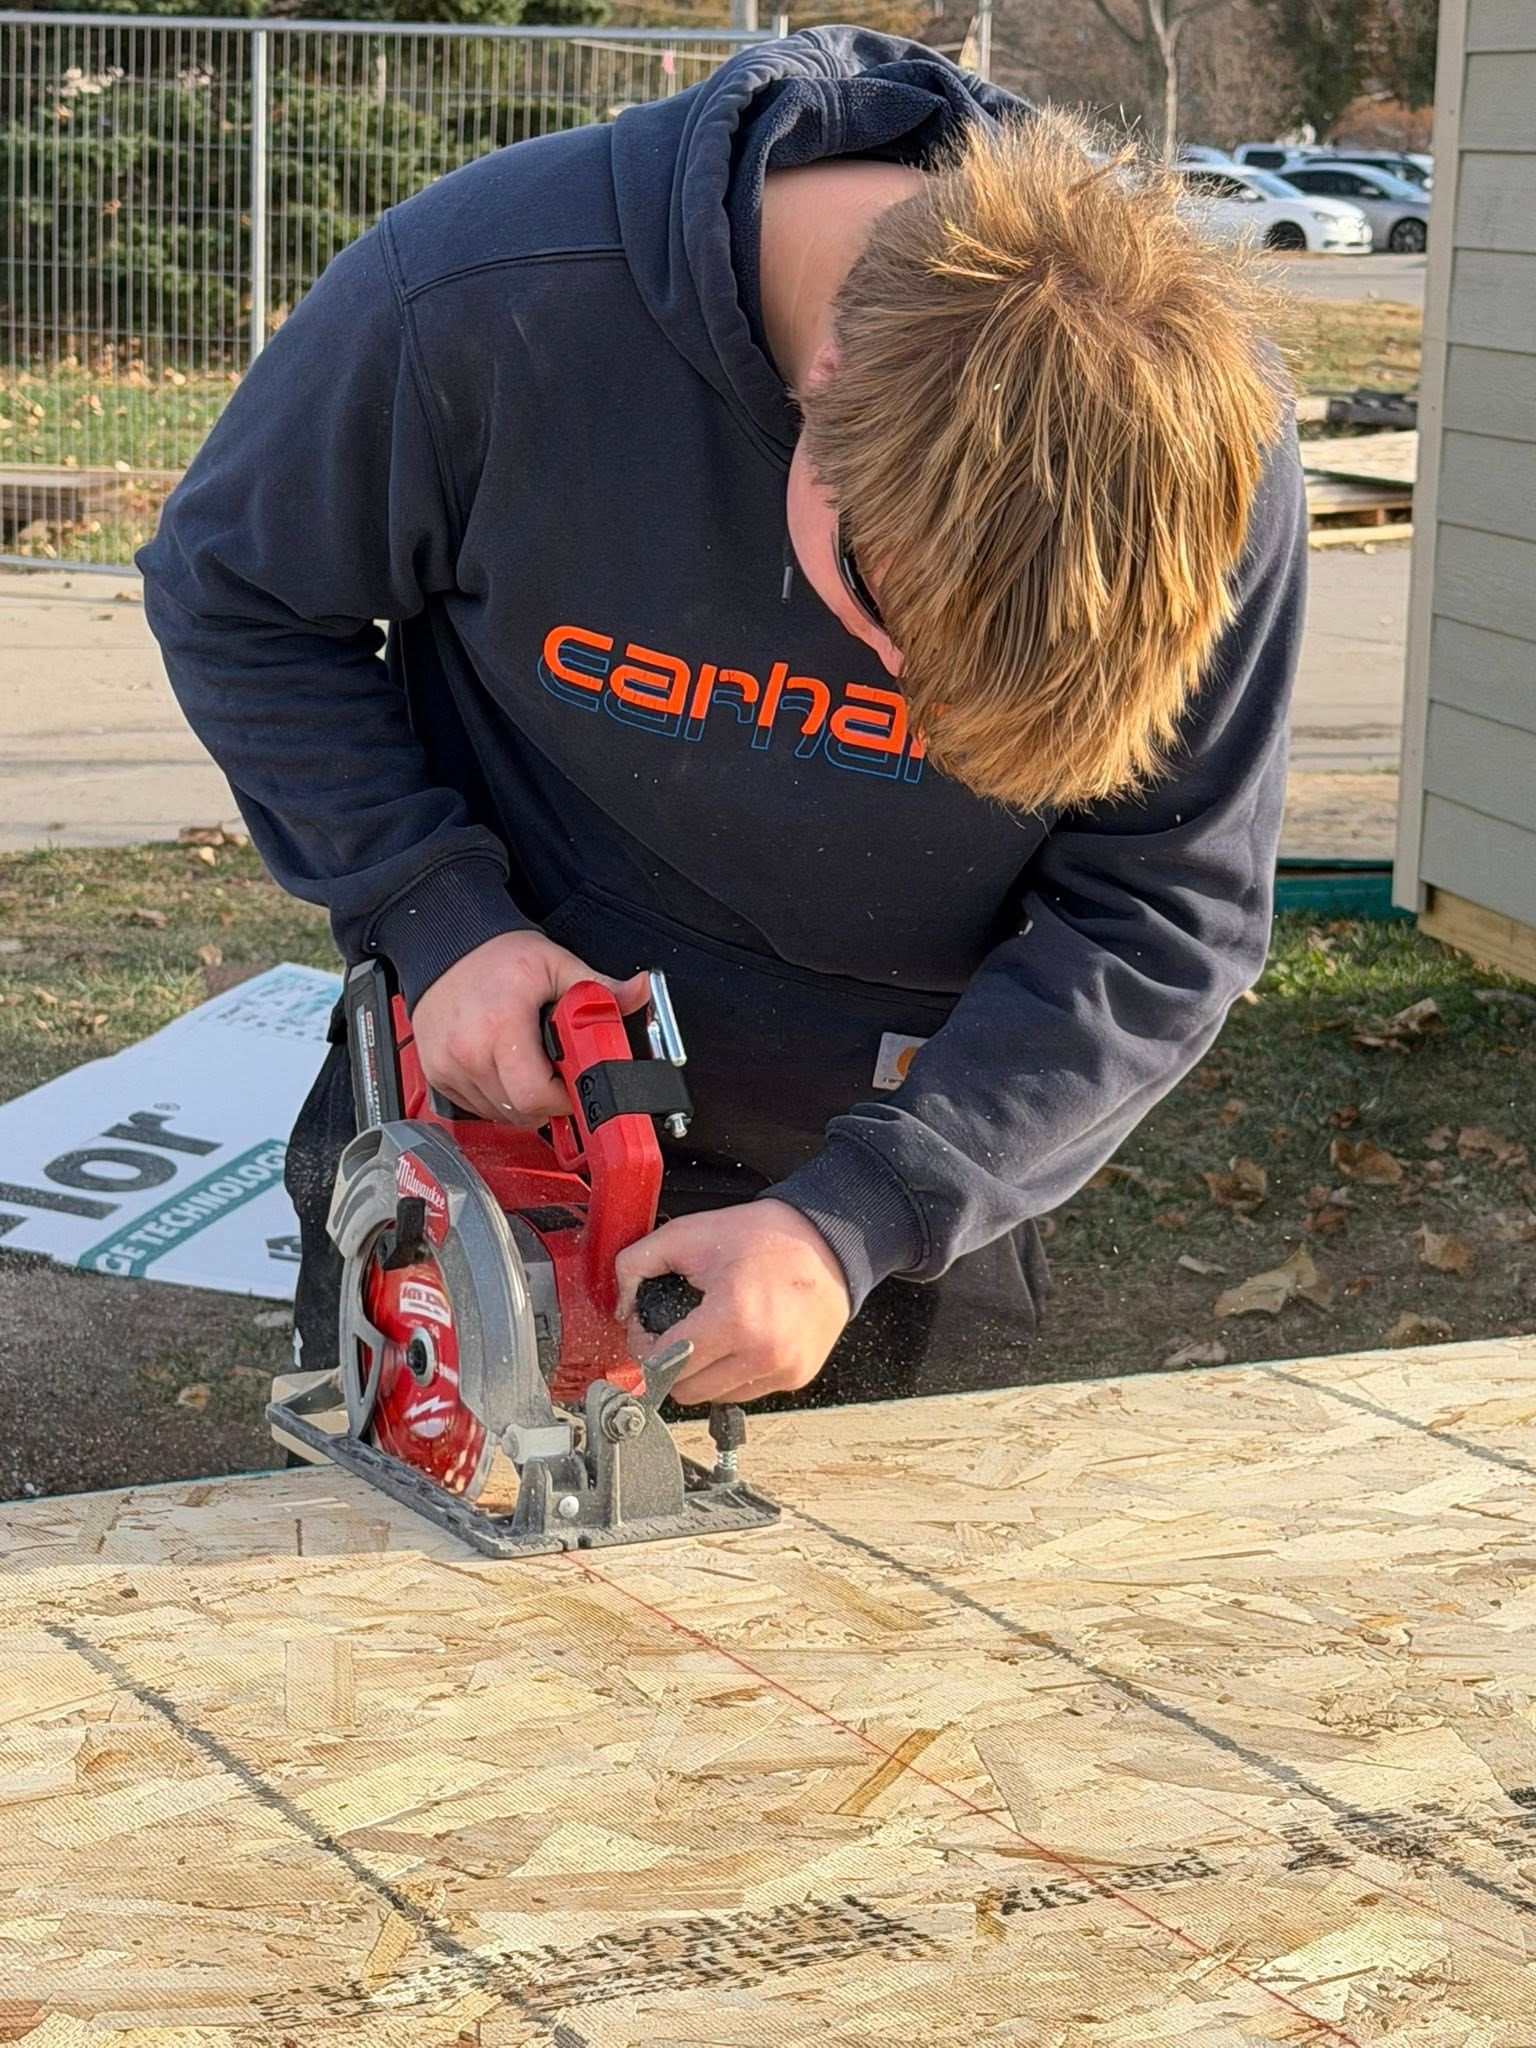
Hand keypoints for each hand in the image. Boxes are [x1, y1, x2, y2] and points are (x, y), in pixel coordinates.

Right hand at [411, 930, 649, 1125]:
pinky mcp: (435, 1074)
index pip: (537, 1096)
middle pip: (520, 1112)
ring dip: (521, 1102)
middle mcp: (469, 1052)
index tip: (575, 1085)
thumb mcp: (556, 965)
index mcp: (501, 1026)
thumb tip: (640, 992)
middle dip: (548, 1103)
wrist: (444, 942)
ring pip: (498, 1115)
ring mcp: (448, 1067)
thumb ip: (600, 988)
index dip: (565, 1099)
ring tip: (529, 1067)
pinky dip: (495, 1098)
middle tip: (557, 1078)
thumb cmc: (496, 956)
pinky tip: (503, 1069)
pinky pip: (475, 1107)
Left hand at [614, 1200, 851, 1406]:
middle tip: (672, 1334)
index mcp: (734, 1319)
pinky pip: (745, 1392)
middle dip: (668, 1364)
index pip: (665, 1364)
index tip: (645, 1332)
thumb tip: (621, 1303)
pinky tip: (736, 1341)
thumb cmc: (769, 1237)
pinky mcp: (796, 1377)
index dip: (644, 1348)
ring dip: (701, 1373)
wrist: (830, 1242)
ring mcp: (783, 1370)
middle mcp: (762, 1353)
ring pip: (714, 1397)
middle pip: (685, 1390)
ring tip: (707, 1335)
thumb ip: (638, 1262)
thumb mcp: (691, 1234)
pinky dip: (731, 1373)